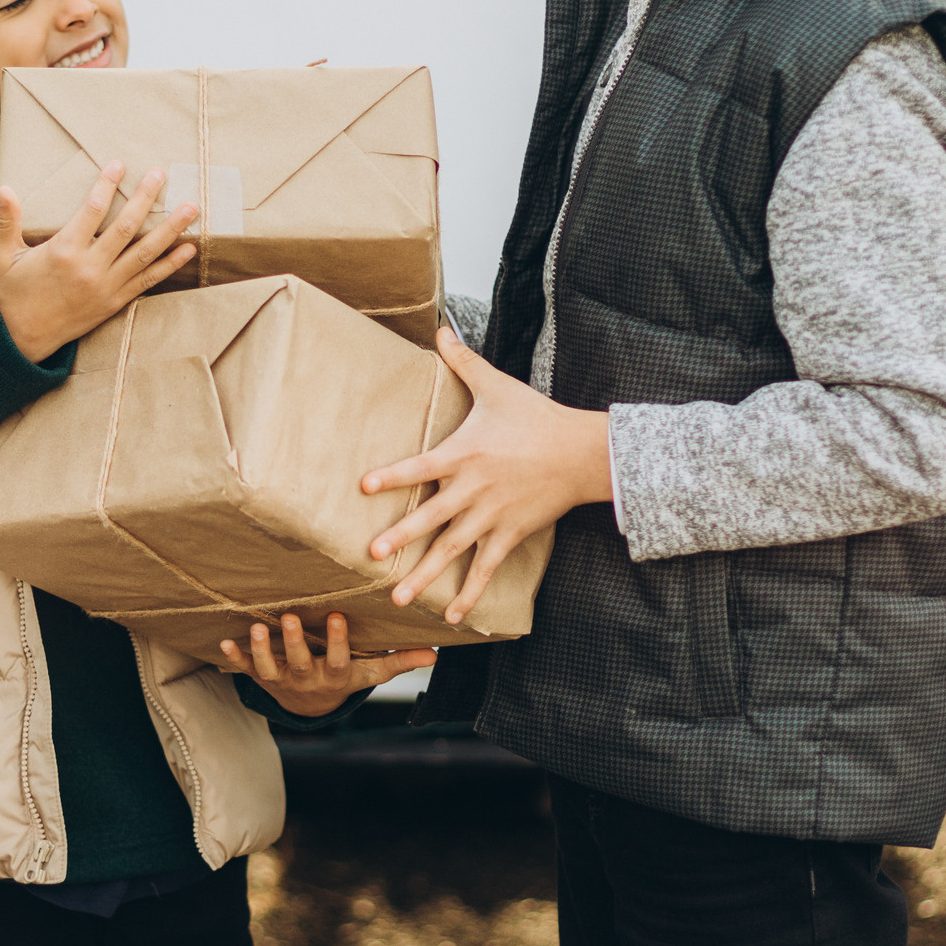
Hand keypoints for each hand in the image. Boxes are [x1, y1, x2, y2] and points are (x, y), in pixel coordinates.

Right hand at [0, 162, 199, 362]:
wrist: (19, 338)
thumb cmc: (11, 293)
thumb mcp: (2, 257)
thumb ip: (6, 221)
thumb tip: (4, 188)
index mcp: (62, 251)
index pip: (91, 211)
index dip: (106, 186)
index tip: (119, 165)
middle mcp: (89, 268)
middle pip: (126, 228)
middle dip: (146, 199)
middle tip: (161, 174)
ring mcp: (105, 287)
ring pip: (144, 253)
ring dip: (170, 229)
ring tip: (191, 208)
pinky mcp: (114, 302)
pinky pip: (148, 280)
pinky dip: (170, 264)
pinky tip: (188, 248)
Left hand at [214, 612, 435, 715]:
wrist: (309, 707)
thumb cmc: (343, 678)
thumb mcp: (369, 671)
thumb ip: (398, 661)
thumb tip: (436, 654)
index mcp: (334, 676)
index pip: (337, 660)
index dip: (338, 641)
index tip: (339, 616)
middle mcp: (306, 679)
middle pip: (300, 663)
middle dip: (294, 643)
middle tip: (291, 618)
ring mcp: (281, 679)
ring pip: (269, 668)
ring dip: (261, 650)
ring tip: (257, 627)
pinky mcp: (261, 677)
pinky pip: (245, 670)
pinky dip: (234, 658)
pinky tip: (223, 642)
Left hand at [361, 328, 610, 624]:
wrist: (581, 452)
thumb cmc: (536, 416)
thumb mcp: (497, 386)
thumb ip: (463, 360)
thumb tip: (439, 328)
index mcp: (465, 454)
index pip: (421, 467)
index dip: (393, 477)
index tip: (364, 487)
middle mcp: (475, 489)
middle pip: (432, 517)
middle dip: (402, 537)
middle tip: (372, 554)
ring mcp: (493, 516)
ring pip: (454, 550)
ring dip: (426, 575)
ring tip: (398, 596)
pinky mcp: (511, 534)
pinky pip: (487, 568)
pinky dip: (470, 593)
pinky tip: (452, 616)